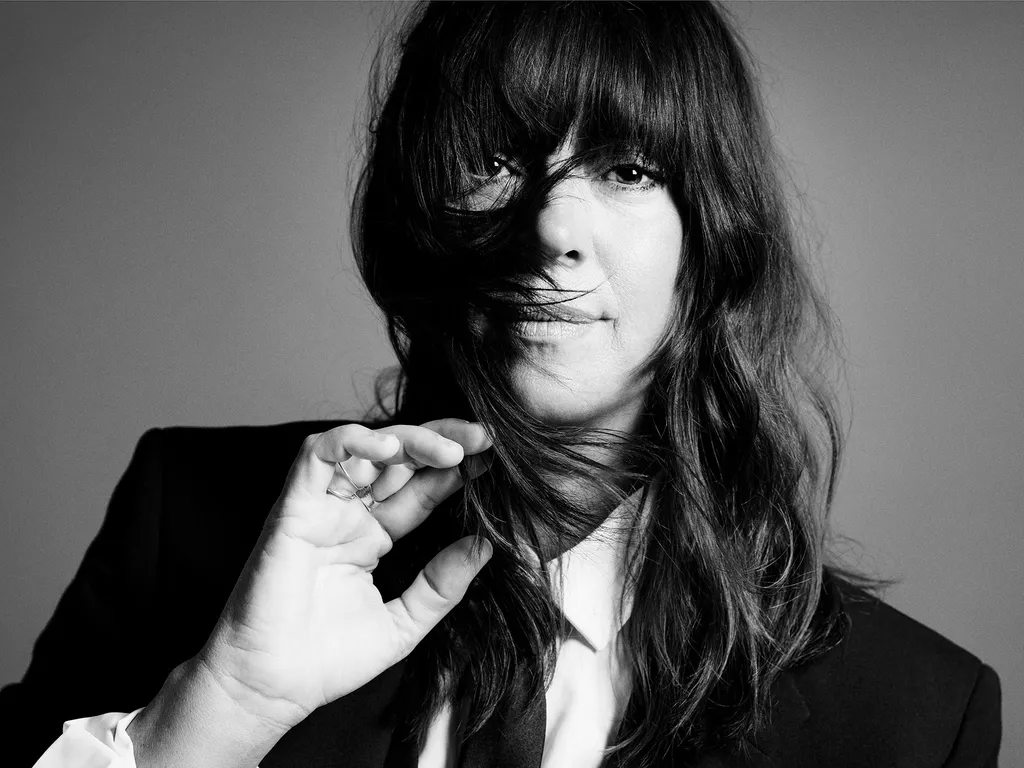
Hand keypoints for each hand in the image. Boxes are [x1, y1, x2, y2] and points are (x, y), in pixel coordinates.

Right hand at [197, 419, 492, 730]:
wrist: (272, 688)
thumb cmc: (327, 661)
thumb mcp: (404, 623)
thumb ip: (441, 586)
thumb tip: (486, 546)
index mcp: (375, 536)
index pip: (421, 488)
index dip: (456, 472)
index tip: (494, 462)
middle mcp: (350, 514)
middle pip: (400, 459)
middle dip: (442, 442)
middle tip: (483, 441)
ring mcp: (322, 508)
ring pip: (364, 447)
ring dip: (409, 439)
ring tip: (449, 450)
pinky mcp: (293, 507)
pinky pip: (317, 455)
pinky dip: (351, 441)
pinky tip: (389, 449)